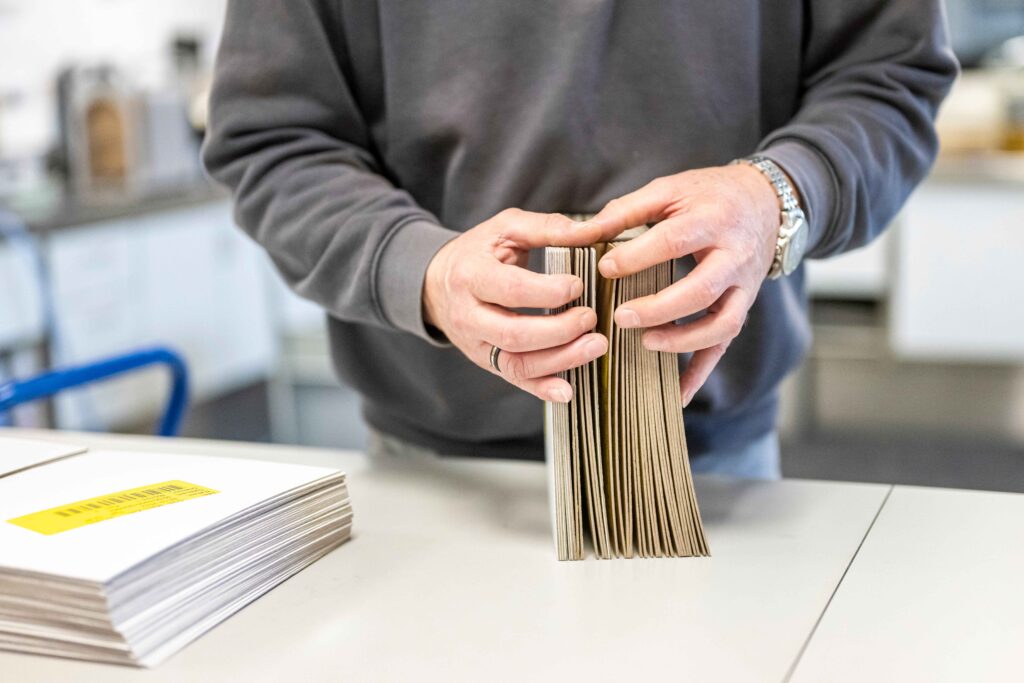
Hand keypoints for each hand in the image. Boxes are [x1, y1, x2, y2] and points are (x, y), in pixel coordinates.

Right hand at [424, 209, 608, 402]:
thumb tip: (593, 231)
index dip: (548, 292)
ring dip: (560, 361)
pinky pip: (514, 380)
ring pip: (516, 364)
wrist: (438, 283)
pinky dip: (542, 389)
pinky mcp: (486, 362)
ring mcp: (476, 344)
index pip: (510, 290)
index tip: (579, 285)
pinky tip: (568, 390)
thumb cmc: (480, 251)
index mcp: (470, 275)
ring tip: (595, 346)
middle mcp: (468, 315)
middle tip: (591, 318)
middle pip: (513, 334)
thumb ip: (548, 227)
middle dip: (558, 331)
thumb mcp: (506, 228)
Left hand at [592, 164, 784, 405]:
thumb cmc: (708, 195)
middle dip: (660, 308)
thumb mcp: (670, 190)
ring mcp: (744, 287)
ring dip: (684, 341)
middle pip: (702, 289)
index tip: (604, 269)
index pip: (674, 241)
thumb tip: (583, 234)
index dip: (638, 257)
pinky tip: (677, 396)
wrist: (764, 203)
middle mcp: (734, 256)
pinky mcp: (742, 308)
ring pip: (722, 324)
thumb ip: (627, 211)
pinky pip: (724, 345)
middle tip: (620, 317)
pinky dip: (701, 373)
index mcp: (712, 220)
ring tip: (646, 344)